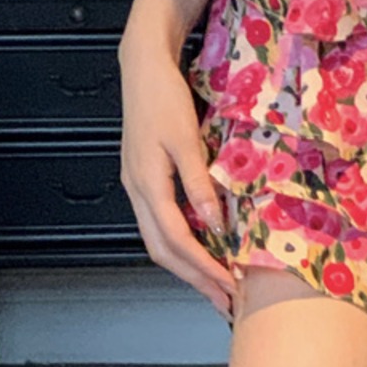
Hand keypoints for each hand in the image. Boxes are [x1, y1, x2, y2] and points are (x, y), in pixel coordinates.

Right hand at [118, 41, 240, 320]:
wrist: (143, 66)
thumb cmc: (165, 97)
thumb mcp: (186, 138)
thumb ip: (198, 183)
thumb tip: (214, 225)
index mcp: (147, 184)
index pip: (176, 240)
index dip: (203, 267)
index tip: (229, 286)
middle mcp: (137, 191)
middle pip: (162, 251)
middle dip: (194, 279)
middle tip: (223, 301)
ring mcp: (136, 185)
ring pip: (158, 240)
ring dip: (186, 265)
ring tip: (214, 282)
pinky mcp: (142, 177)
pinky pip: (159, 222)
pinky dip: (180, 242)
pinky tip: (200, 244)